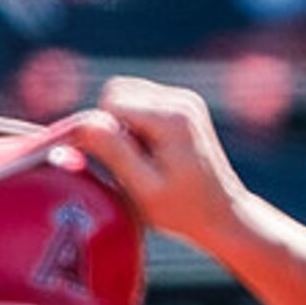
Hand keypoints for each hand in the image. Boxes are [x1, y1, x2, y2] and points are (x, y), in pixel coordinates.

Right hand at [72, 79, 258, 250]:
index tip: (103, 160)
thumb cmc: (181, 210)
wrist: (222, 214)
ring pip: (126, 94)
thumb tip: (83, 122)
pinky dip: (133, 124)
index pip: (110, 102)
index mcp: (171, 118)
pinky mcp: (183, 106)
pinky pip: (139, 102)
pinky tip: (148, 152)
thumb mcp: (142, 188)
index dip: (98, 130)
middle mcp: (181, 101)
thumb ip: (113, 152)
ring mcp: (185, 100)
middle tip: (127, 161)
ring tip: (139, 159)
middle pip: (117, 91)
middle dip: (110, 125)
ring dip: (121, 124)